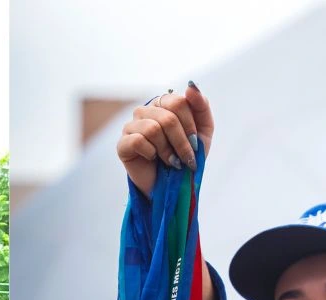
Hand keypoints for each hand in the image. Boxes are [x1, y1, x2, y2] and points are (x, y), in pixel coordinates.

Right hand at [117, 82, 214, 196]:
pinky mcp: (122, 144)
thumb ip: (201, 107)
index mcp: (163, 104)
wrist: (171, 187)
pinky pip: (139, 141)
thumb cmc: (185, 157)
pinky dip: (151, 153)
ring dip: (167, 150)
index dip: (190, 125)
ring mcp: (131, 126)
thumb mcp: (202, 133)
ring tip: (171, 161)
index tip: (195, 143)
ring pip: (153, 129)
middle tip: (186, 158)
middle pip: (167, 117)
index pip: (178, 101)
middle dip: (182, 142)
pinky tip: (153, 159)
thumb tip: (190, 86)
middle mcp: (145, 111)